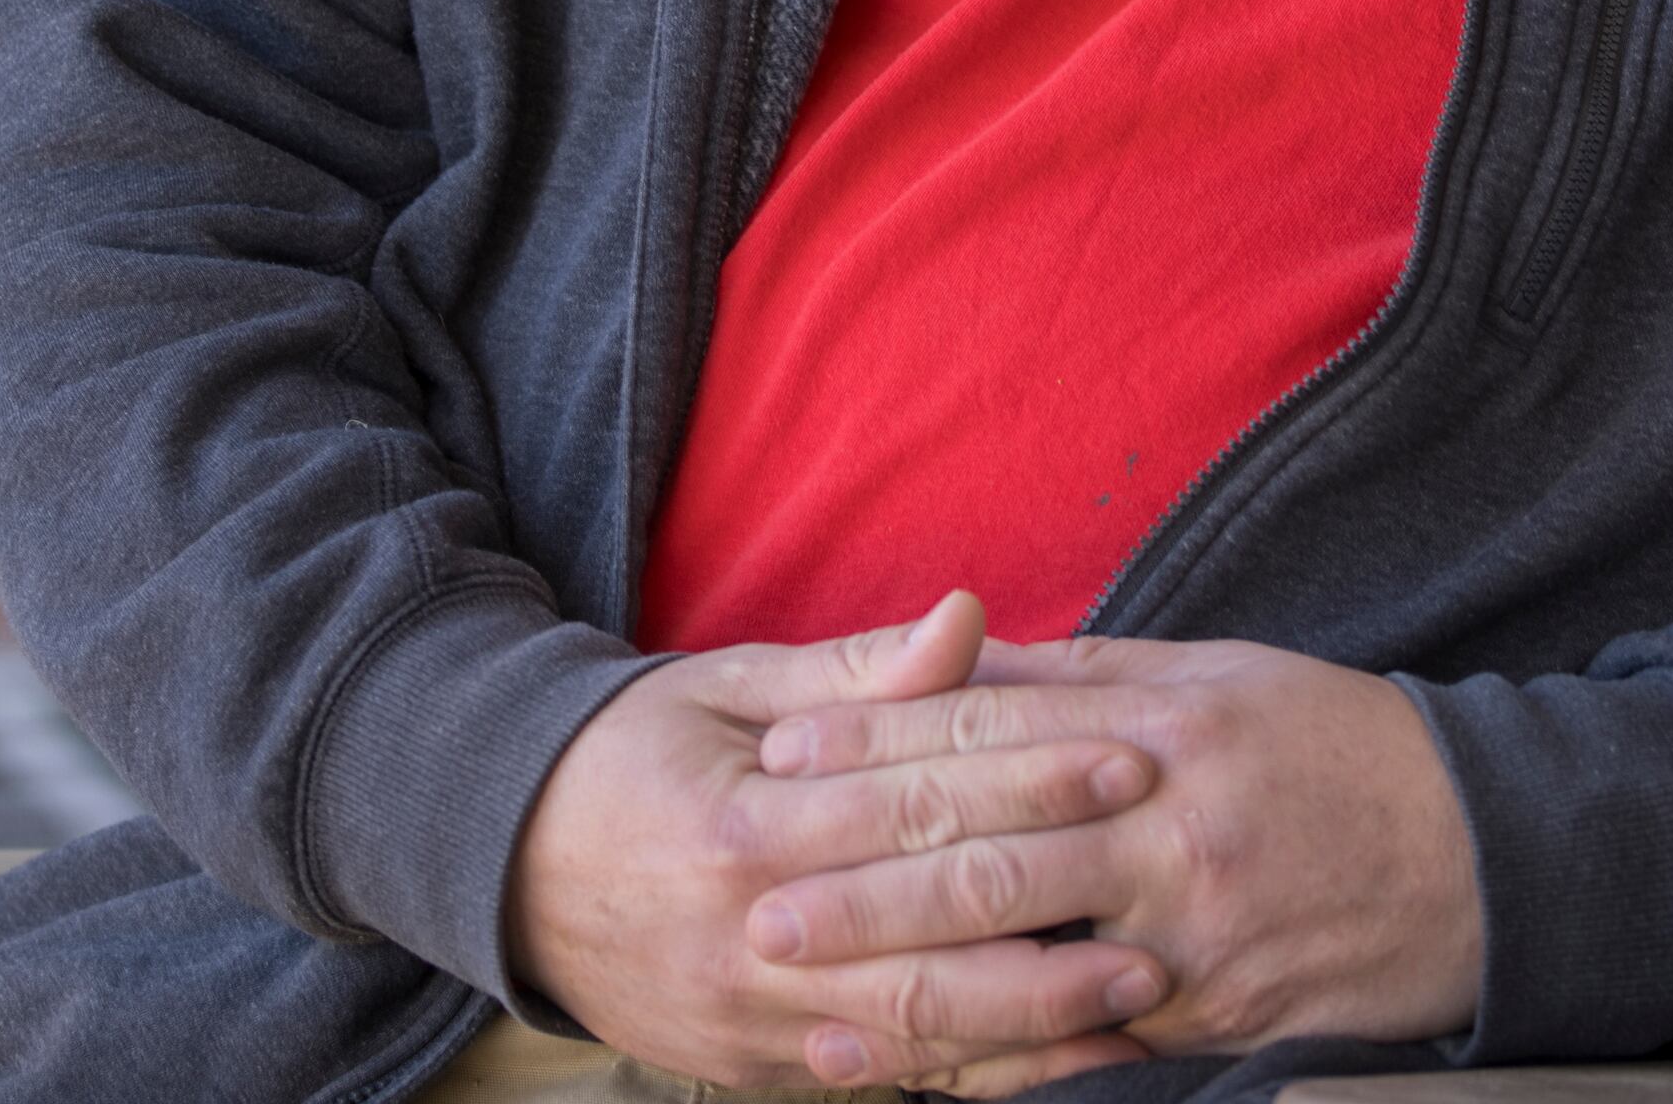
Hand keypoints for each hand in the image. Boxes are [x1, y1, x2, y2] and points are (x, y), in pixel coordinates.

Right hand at [506, 594, 1170, 1092]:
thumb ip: (860, 673)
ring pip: (915, 1033)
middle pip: (930, 934)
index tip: (1128, 758)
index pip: (916, 801)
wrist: (504, 863)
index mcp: (746, 822)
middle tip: (1168, 897)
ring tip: (1141, 997)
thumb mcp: (729, 687)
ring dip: (1036, 1021)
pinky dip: (972, 1077)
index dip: (1030, 781)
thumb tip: (970, 616)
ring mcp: (750, 1021)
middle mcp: (750, 935)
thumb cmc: (632, 752)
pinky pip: (879, 1082)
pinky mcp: (752, 1072)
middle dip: (1058, 919)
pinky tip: (1054, 1061)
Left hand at [749, 634, 1484, 1066]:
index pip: (990, 731)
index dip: (877, 747)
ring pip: (1028, 969)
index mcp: (1156, 725)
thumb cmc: (1333, 745)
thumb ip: (1077, 679)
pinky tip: (928, 1080)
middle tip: (758, 904)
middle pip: (989, 856)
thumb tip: (957, 660)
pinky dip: (1004, 1070)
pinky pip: (1092, 1052)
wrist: (1484, 848)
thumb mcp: (1210, 676)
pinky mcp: (1220, 1020)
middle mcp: (1167, 827)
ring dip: (909, 992)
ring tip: (814, 1011)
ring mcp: (1194, 935)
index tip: (781, 756)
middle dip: (863, 884)